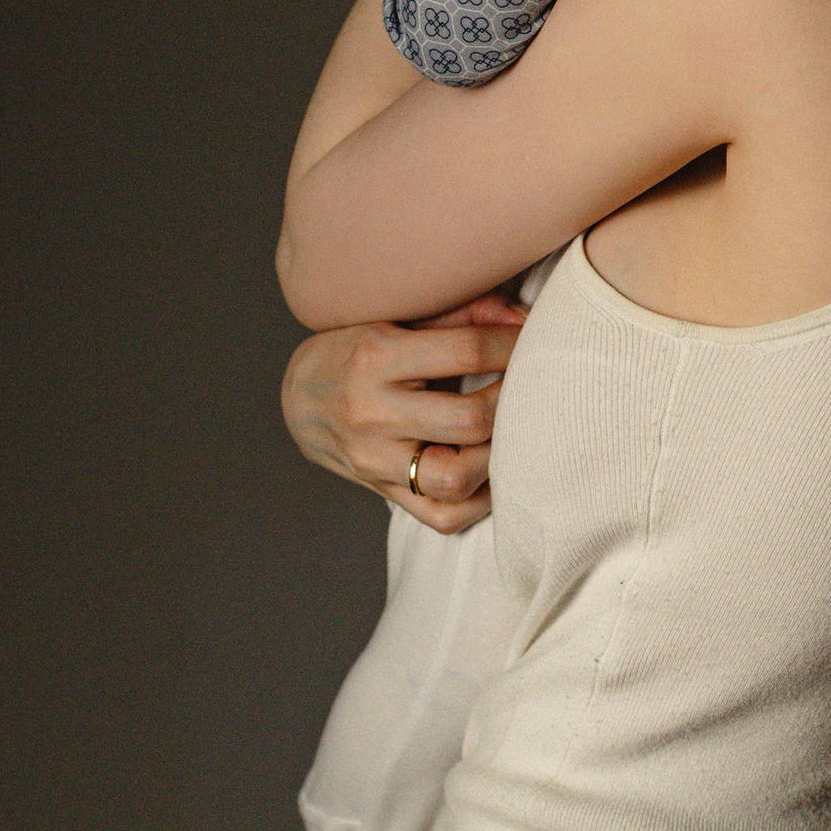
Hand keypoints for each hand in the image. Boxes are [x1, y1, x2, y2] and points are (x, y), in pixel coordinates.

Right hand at [280, 293, 529, 533]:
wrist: (298, 397)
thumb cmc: (355, 349)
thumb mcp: (395, 317)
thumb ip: (460, 314)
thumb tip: (523, 319)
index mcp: (375, 358)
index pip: (464, 352)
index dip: (511, 344)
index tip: (532, 339)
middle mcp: (372, 414)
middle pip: (467, 421)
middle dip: (512, 400)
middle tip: (527, 386)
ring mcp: (374, 460)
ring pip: (455, 478)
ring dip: (498, 456)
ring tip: (509, 429)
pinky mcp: (382, 490)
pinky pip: (443, 516)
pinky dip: (479, 500)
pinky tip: (491, 469)